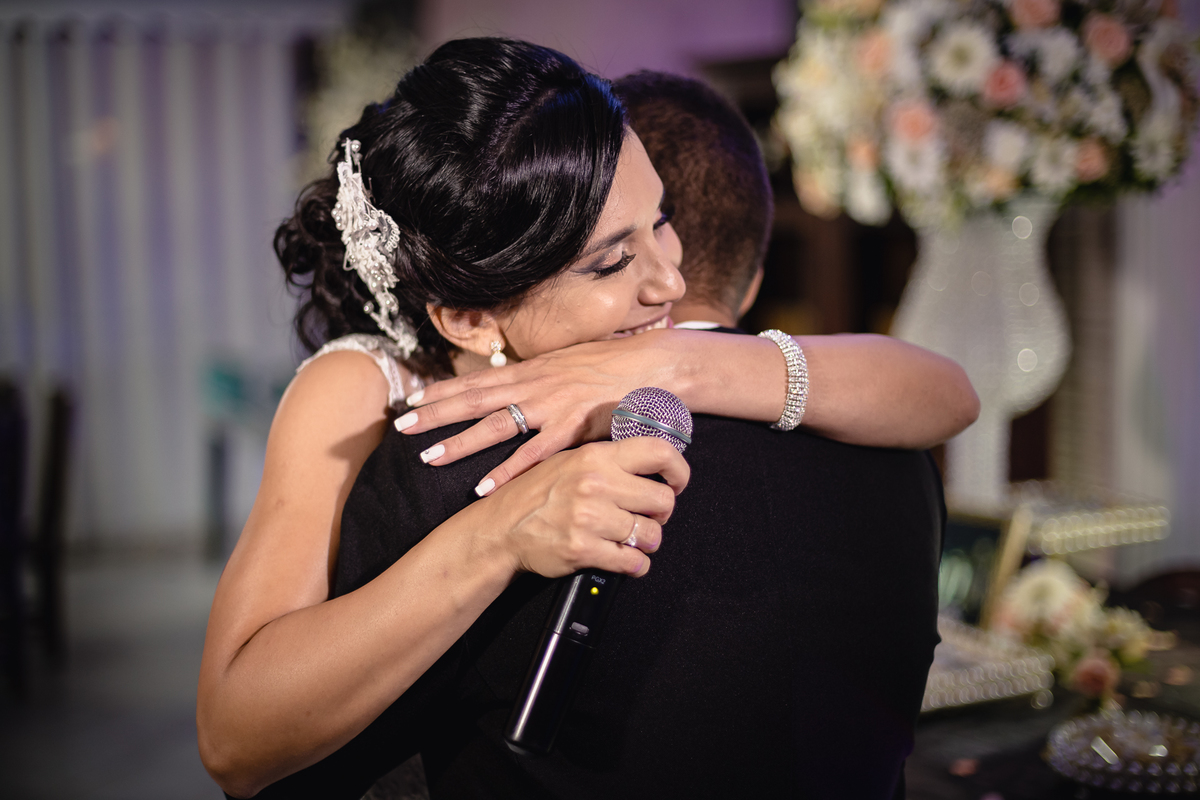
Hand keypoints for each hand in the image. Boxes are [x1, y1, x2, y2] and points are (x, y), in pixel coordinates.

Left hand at [396, 329, 689, 492]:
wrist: (657, 364)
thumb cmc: (617, 365)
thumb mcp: (572, 364)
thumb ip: (543, 378)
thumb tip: (518, 386)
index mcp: (534, 369)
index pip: (479, 380)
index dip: (445, 390)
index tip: (413, 400)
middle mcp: (536, 384)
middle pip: (476, 399)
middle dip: (437, 413)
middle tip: (401, 428)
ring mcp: (553, 405)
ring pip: (496, 425)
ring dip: (460, 442)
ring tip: (428, 458)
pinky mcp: (574, 429)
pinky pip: (533, 454)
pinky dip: (507, 470)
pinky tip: (482, 486)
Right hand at [485, 437, 689, 578]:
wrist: (500, 529)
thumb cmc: (536, 495)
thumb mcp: (569, 461)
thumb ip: (608, 461)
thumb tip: (651, 463)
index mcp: (596, 456)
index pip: (659, 452)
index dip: (679, 471)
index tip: (677, 484)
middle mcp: (596, 483)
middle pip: (662, 500)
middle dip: (661, 515)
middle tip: (647, 518)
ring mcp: (589, 517)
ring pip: (650, 534)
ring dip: (647, 543)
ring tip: (632, 541)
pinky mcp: (584, 549)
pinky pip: (632, 562)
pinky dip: (635, 566)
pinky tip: (625, 560)